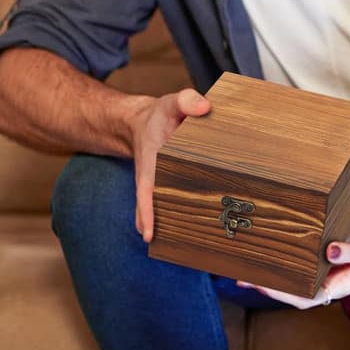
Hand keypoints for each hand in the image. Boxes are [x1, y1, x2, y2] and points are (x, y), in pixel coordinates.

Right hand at [128, 88, 210, 241]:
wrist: (146, 121)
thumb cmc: (161, 115)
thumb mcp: (172, 102)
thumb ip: (186, 100)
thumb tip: (204, 107)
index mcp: (151, 165)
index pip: (145, 193)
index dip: (146, 213)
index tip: (147, 234)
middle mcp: (154, 181)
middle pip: (156, 210)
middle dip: (162, 228)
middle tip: (176, 249)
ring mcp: (162, 187)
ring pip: (166, 212)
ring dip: (175, 228)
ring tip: (192, 247)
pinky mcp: (172, 188)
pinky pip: (175, 204)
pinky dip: (183, 217)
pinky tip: (204, 230)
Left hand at [239, 233, 349, 309]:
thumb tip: (327, 251)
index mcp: (337, 287)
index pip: (301, 296)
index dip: (278, 292)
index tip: (258, 283)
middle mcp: (330, 284)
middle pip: (292, 291)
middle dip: (267, 285)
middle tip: (240, 274)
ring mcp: (330, 276)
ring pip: (296, 281)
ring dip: (275, 275)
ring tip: (251, 266)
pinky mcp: (332, 265)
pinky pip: (306, 270)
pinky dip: (289, 266)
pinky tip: (279, 256)